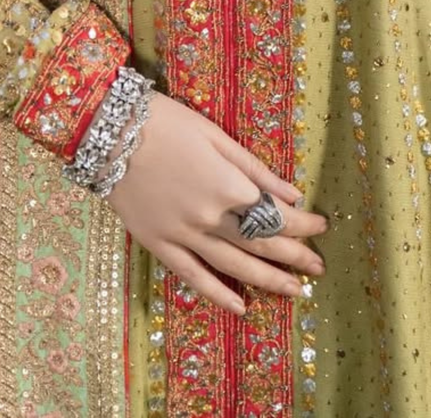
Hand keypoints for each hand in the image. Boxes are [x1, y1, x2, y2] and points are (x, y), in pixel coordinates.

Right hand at [106, 91, 328, 314]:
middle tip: (318, 268)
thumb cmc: (167, 123)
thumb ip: (255, 169)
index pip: (276, 216)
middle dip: (295, 257)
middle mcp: (211, 219)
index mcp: (229, 187)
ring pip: (235, 267)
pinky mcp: (159, 245)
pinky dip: (218, 294)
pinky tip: (240, 307)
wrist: (109, 132)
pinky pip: (193, 277)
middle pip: (262, 245)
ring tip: (295, 291)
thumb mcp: (216, 135)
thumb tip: (292, 194)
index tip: (321, 226)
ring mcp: (184, 236)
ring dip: (269, 281)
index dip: (303, 224)